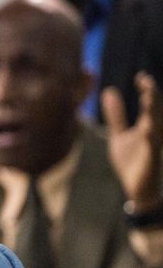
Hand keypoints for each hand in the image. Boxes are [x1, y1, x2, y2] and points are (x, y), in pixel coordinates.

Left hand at [104, 72, 162, 208]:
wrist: (137, 190)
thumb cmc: (132, 162)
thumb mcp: (120, 135)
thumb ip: (117, 115)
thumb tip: (109, 91)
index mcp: (148, 126)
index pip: (150, 104)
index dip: (147, 90)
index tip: (141, 77)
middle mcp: (154, 134)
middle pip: (157, 111)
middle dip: (154, 96)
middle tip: (146, 81)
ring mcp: (154, 147)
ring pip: (157, 126)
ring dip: (154, 111)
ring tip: (149, 96)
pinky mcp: (151, 161)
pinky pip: (153, 147)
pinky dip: (152, 137)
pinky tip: (148, 129)